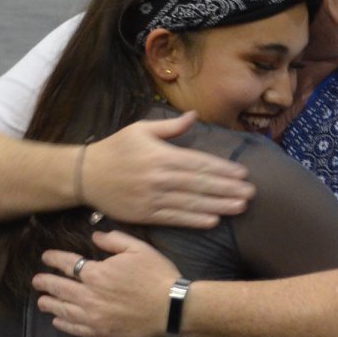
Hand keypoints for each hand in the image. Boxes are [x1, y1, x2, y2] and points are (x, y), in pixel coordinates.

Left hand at [33, 229, 181, 336]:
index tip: (46, 258)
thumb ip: (113, 240)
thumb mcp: (138, 248)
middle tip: (37, 281)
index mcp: (96, 273)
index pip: (68, 264)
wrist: (171, 308)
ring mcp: (93, 316)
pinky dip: (63, 324)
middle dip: (46, 283)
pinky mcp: (100, 332)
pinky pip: (76, 328)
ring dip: (50, 304)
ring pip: (64, 310)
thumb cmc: (156, 275)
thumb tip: (94, 236)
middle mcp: (89, 295)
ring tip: (41, 302)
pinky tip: (57, 321)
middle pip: (60, 288)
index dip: (54, 260)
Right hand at [79, 112, 252, 227]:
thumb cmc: (115, 149)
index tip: (243, 173)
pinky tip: (214, 221)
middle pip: (200, 184)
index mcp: (161, 156)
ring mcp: (152, 199)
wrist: (85, 175)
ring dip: (219, 206)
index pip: (199, 163)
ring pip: (192, 203)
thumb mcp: (140, 130)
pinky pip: (175, 219)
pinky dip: (195, 220)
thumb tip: (194, 115)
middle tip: (251, 193)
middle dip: (228, 189)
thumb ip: (170, 127)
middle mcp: (159, 178)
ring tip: (240, 207)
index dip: (223, 169)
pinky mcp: (145, 215)